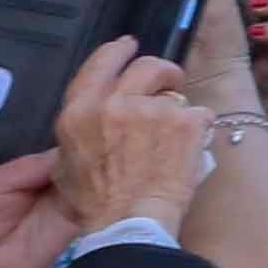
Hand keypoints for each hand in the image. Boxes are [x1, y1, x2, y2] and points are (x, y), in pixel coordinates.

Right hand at [49, 42, 209, 230]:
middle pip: (146, 66)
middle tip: (169, 86)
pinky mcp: (185, 121)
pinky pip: (200, 115)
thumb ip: (81, 132)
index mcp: (80, 112)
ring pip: (176, 94)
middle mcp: (114, 103)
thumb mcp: (67, 164)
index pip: (100, 64)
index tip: (129, 45)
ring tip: (176, 136)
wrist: (128, 223)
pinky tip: (190, 150)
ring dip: (179, 110)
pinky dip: (199, 131)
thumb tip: (95, 119)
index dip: (117, 51)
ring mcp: (152, 109)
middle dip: (162, 72)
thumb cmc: (95, 203)